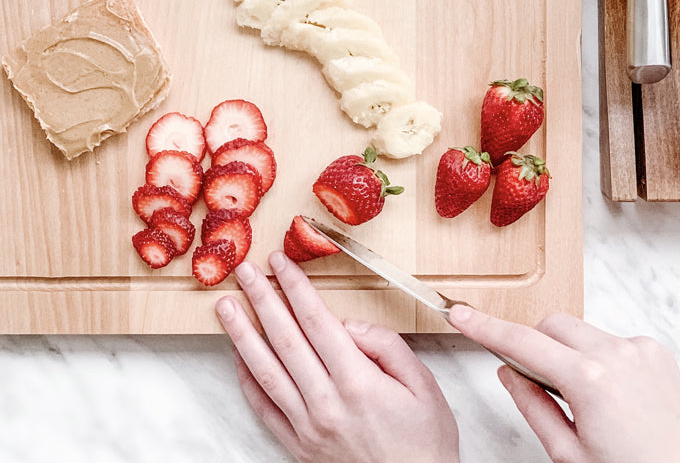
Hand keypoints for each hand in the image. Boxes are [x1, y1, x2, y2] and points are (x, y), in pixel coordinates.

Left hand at [215, 253, 459, 462]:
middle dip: (262, 300)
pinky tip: (238, 357)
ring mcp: (307, 427)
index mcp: (357, 380)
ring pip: (266, 372)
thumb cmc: (425, 438)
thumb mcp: (422, 382)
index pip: (317, 321)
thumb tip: (347, 325)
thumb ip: (385, 345)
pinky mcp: (298, 446)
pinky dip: (247, 381)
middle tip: (245, 271)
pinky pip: (264, 409)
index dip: (295, 287)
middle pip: (285, 339)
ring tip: (225, 307)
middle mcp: (326, 402)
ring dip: (242, 335)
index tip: (280, 262)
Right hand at [448, 305, 679, 462]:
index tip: (461, 314)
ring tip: (586, 399)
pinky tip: (613, 393)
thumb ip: (532, 407)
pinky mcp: (653, 348)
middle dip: (536, 346)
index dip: (485, 328)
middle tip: (541, 385)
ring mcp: (637, 346)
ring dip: (569, 352)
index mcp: (588, 381)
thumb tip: (508, 372)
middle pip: (551, 326)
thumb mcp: (570, 455)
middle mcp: (614, 352)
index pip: (522, 343)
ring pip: (580, 331)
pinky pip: (609, 339)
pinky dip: (599, 357)